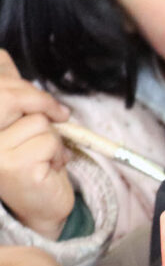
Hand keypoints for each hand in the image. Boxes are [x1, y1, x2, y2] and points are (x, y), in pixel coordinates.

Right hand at [0, 50, 72, 239]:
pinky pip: (50, 141)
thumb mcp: (19, 125)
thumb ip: (14, 97)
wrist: (42, 208)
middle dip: (42, 105)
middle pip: (14, 96)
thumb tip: (3, 58)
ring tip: (46, 155)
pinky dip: (59, 153)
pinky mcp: (15, 166)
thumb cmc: (33, 163)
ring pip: (40, 122)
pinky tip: (50, 167)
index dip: (20, 85)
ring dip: (54, 138)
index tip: (39, 98)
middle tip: (58, 118)